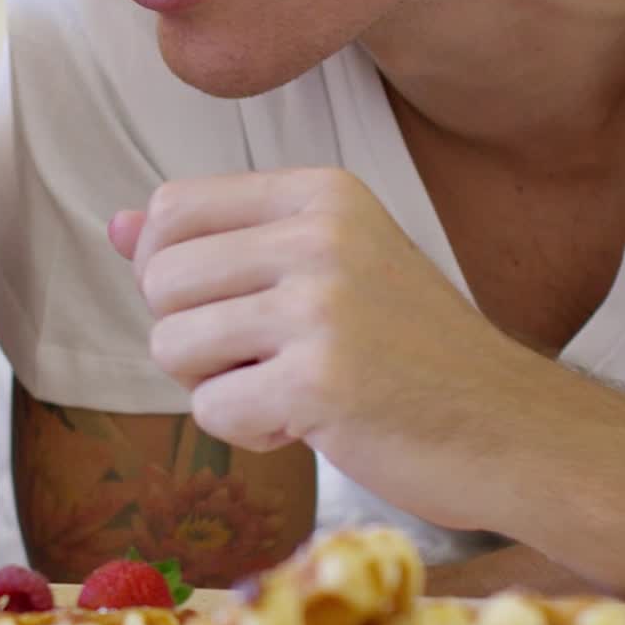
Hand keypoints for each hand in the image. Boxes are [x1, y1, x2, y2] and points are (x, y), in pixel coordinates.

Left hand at [109, 169, 538, 530]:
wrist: (510, 427)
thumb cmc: (407, 347)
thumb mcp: (323, 265)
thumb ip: (218, 241)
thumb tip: (114, 225)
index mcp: (320, 193)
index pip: (171, 207)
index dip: (164, 266)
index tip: (216, 304)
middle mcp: (320, 235)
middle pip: (160, 278)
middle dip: (188, 334)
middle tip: (259, 356)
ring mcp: (322, 307)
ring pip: (171, 343)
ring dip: (213, 384)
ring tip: (285, 386)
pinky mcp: (322, 382)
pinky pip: (211, 409)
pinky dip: (246, 431)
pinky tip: (306, 424)